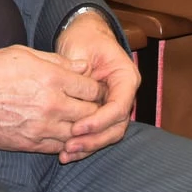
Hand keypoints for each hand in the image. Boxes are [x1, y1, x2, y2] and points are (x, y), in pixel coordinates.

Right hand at [0, 43, 104, 153]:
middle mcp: (52, 104)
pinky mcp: (30, 143)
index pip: (91, 88)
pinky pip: (58, 147)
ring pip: (77, 133)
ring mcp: (42, 127)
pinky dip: (66, 143)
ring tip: (82, 124)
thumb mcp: (24, 54)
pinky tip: (65, 136)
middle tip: (96, 108)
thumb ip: (58, 61)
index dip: (98, 88)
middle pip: (90, 113)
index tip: (96, 89)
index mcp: (52, 78)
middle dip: (96, 110)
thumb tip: (84, 66)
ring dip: (83, 129)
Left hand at [52, 9, 138, 160]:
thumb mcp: (81, 48)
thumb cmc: (83, 39)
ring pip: (108, 134)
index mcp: (126, 77)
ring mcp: (114, 106)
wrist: (84, 37)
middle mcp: (124, 95)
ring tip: (66, 153)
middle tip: (70, 146)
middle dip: (94, 139)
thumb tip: (76, 89)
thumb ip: (79, 69)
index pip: (119, 107)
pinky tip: (65, 152)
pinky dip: (84, 143)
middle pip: (116, 126)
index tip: (76, 127)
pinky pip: (97, 133)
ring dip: (89, 146)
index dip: (99, 120)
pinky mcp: (101, 114)